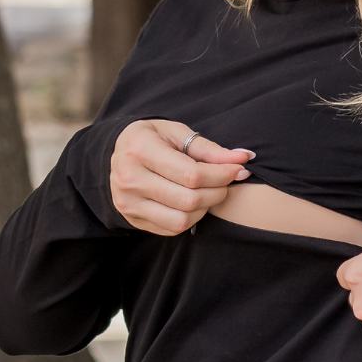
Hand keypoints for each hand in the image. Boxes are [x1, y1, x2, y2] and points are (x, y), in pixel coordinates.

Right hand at [110, 120, 254, 234]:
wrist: (117, 154)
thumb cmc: (153, 139)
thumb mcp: (177, 133)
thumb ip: (209, 148)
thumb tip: (243, 158)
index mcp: (139, 149)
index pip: (191, 174)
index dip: (222, 175)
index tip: (238, 169)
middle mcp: (129, 178)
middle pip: (189, 199)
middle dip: (218, 192)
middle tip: (226, 181)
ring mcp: (128, 202)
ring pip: (182, 219)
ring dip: (206, 208)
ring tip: (210, 191)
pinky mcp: (133, 218)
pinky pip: (172, 228)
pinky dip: (192, 218)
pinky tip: (194, 203)